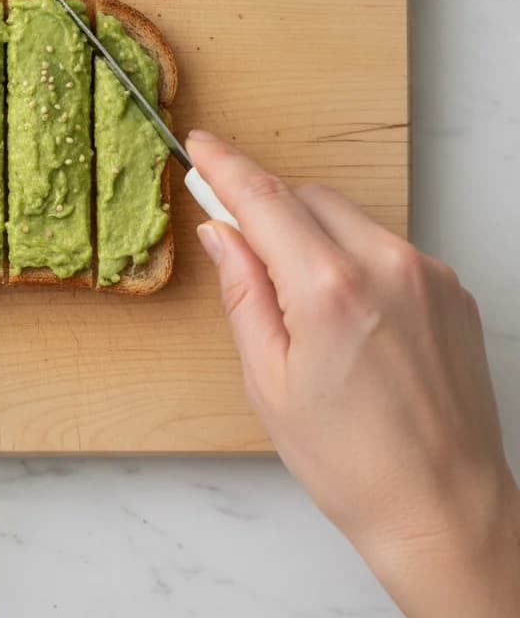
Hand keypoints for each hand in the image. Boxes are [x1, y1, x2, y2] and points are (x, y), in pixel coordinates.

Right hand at [188, 130, 518, 617]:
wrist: (444, 507)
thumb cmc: (350, 460)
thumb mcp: (267, 380)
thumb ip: (242, 291)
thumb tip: (220, 231)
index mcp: (328, 289)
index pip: (264, 198)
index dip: (225, 165)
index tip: (201, 145)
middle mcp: (385, 266)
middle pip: (306, 197)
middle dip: (268, 209)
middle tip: (242, 246)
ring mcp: (426, 274)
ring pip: (346, 216)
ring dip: (311, 235)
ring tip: (304, 304)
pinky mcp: (450, 287)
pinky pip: (383, 244)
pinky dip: (352, 256)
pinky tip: (348, 314)